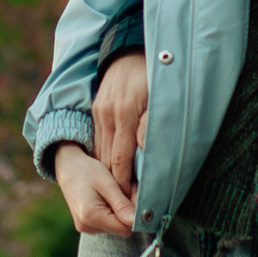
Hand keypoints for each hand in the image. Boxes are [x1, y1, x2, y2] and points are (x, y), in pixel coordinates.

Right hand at [53, 143, 134, 235]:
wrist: (67, 166)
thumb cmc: (87, 170)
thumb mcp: (107, 183)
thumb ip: (122, 205)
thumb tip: (136, 222)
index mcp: (91, 215)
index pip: (125, 228)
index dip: (133, 214)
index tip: (131, 196)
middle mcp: (86, 226)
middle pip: (120, 229)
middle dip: (125, 212)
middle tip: (119, 191)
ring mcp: (84, 227)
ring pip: (115, 227)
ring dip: (118, 212)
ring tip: (109, 194)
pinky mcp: (85, 225)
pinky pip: (106, 224)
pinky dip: (110, 213)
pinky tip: (103, 199)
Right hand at [92, 49, 149, 193]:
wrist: (130, 50)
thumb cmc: (153, 75)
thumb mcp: (160, 97)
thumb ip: (152, 124)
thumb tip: (145, 150)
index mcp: (124, 113)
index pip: (121, 158)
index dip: (126, 183)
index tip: (135, 202)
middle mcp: (107, 114)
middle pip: (109, 159)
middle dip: (118, 185)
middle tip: (131, 206)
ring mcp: (99, 112)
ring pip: (101, 152)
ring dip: (111, 174)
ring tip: (124, 194)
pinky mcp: (97, 110)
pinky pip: (99, 141)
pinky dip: (105, 158)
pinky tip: (114, 171)